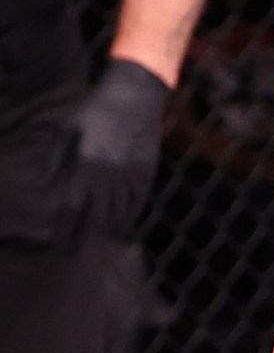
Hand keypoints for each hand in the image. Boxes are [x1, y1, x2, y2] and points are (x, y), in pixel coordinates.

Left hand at [72, 58, 169, 240]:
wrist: (137, 95)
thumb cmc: (96, 110)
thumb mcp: (67, 130)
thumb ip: (57, 161)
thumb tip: (47, 188)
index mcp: (87, 165)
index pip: (73, 208)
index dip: (65, 230)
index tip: (58, 245)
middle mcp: (111, 176)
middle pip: (97, 218)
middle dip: (84, 240)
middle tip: (74, 257)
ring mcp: (132, 177)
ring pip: (119, 215)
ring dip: (105, 232)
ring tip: (95, 245)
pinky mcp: (147, 174)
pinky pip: (138, 205)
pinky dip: (127, 219)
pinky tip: (119, 229)